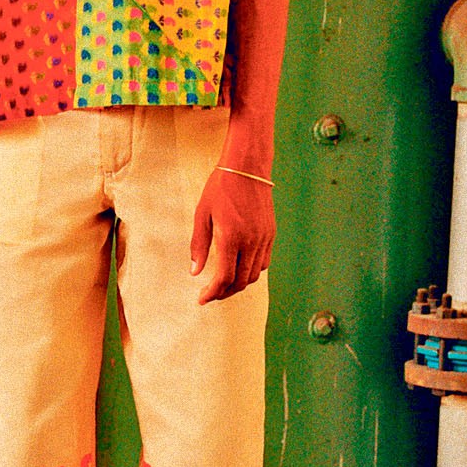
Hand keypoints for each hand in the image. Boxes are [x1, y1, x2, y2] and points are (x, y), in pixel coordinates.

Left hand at [189, 167, 275, 303]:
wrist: (247, 167)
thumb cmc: (221, 187)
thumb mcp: (202, 214)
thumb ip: (199, 245)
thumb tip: (195, 271)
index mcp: (231, 237)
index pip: (224, 277)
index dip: (212, 293)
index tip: (202, 299)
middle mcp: (250, 242)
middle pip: (240, 281)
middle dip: (224, 293)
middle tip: (210, 294)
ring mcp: (263, 239)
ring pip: (254, 275)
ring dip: (238, 284)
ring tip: (223, 284)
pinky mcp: (270, 234)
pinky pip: (263, 262)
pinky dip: (251, 272)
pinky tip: (239, 268)